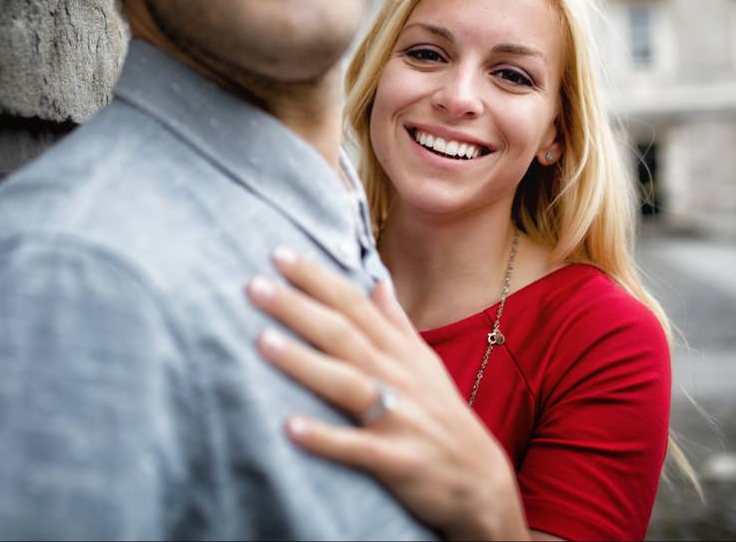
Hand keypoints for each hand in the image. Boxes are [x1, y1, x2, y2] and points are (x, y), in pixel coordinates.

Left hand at [246, 248, 528, 540]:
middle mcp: (396, 377)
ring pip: (346, 383)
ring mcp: (398, 417)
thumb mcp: (425, 364)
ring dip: (304, 362)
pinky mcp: (396, 460)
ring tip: (262, 342)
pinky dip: (324, 438)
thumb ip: (395, 323)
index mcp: (398, 352)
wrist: (481, 482)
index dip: (317, 278)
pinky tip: (290, 427)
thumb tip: (378, 281)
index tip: (279, 254)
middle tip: (254, 286)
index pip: (353, 304)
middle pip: (342, 335)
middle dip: (298, 308)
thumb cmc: (443, 417)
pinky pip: (356, 447)